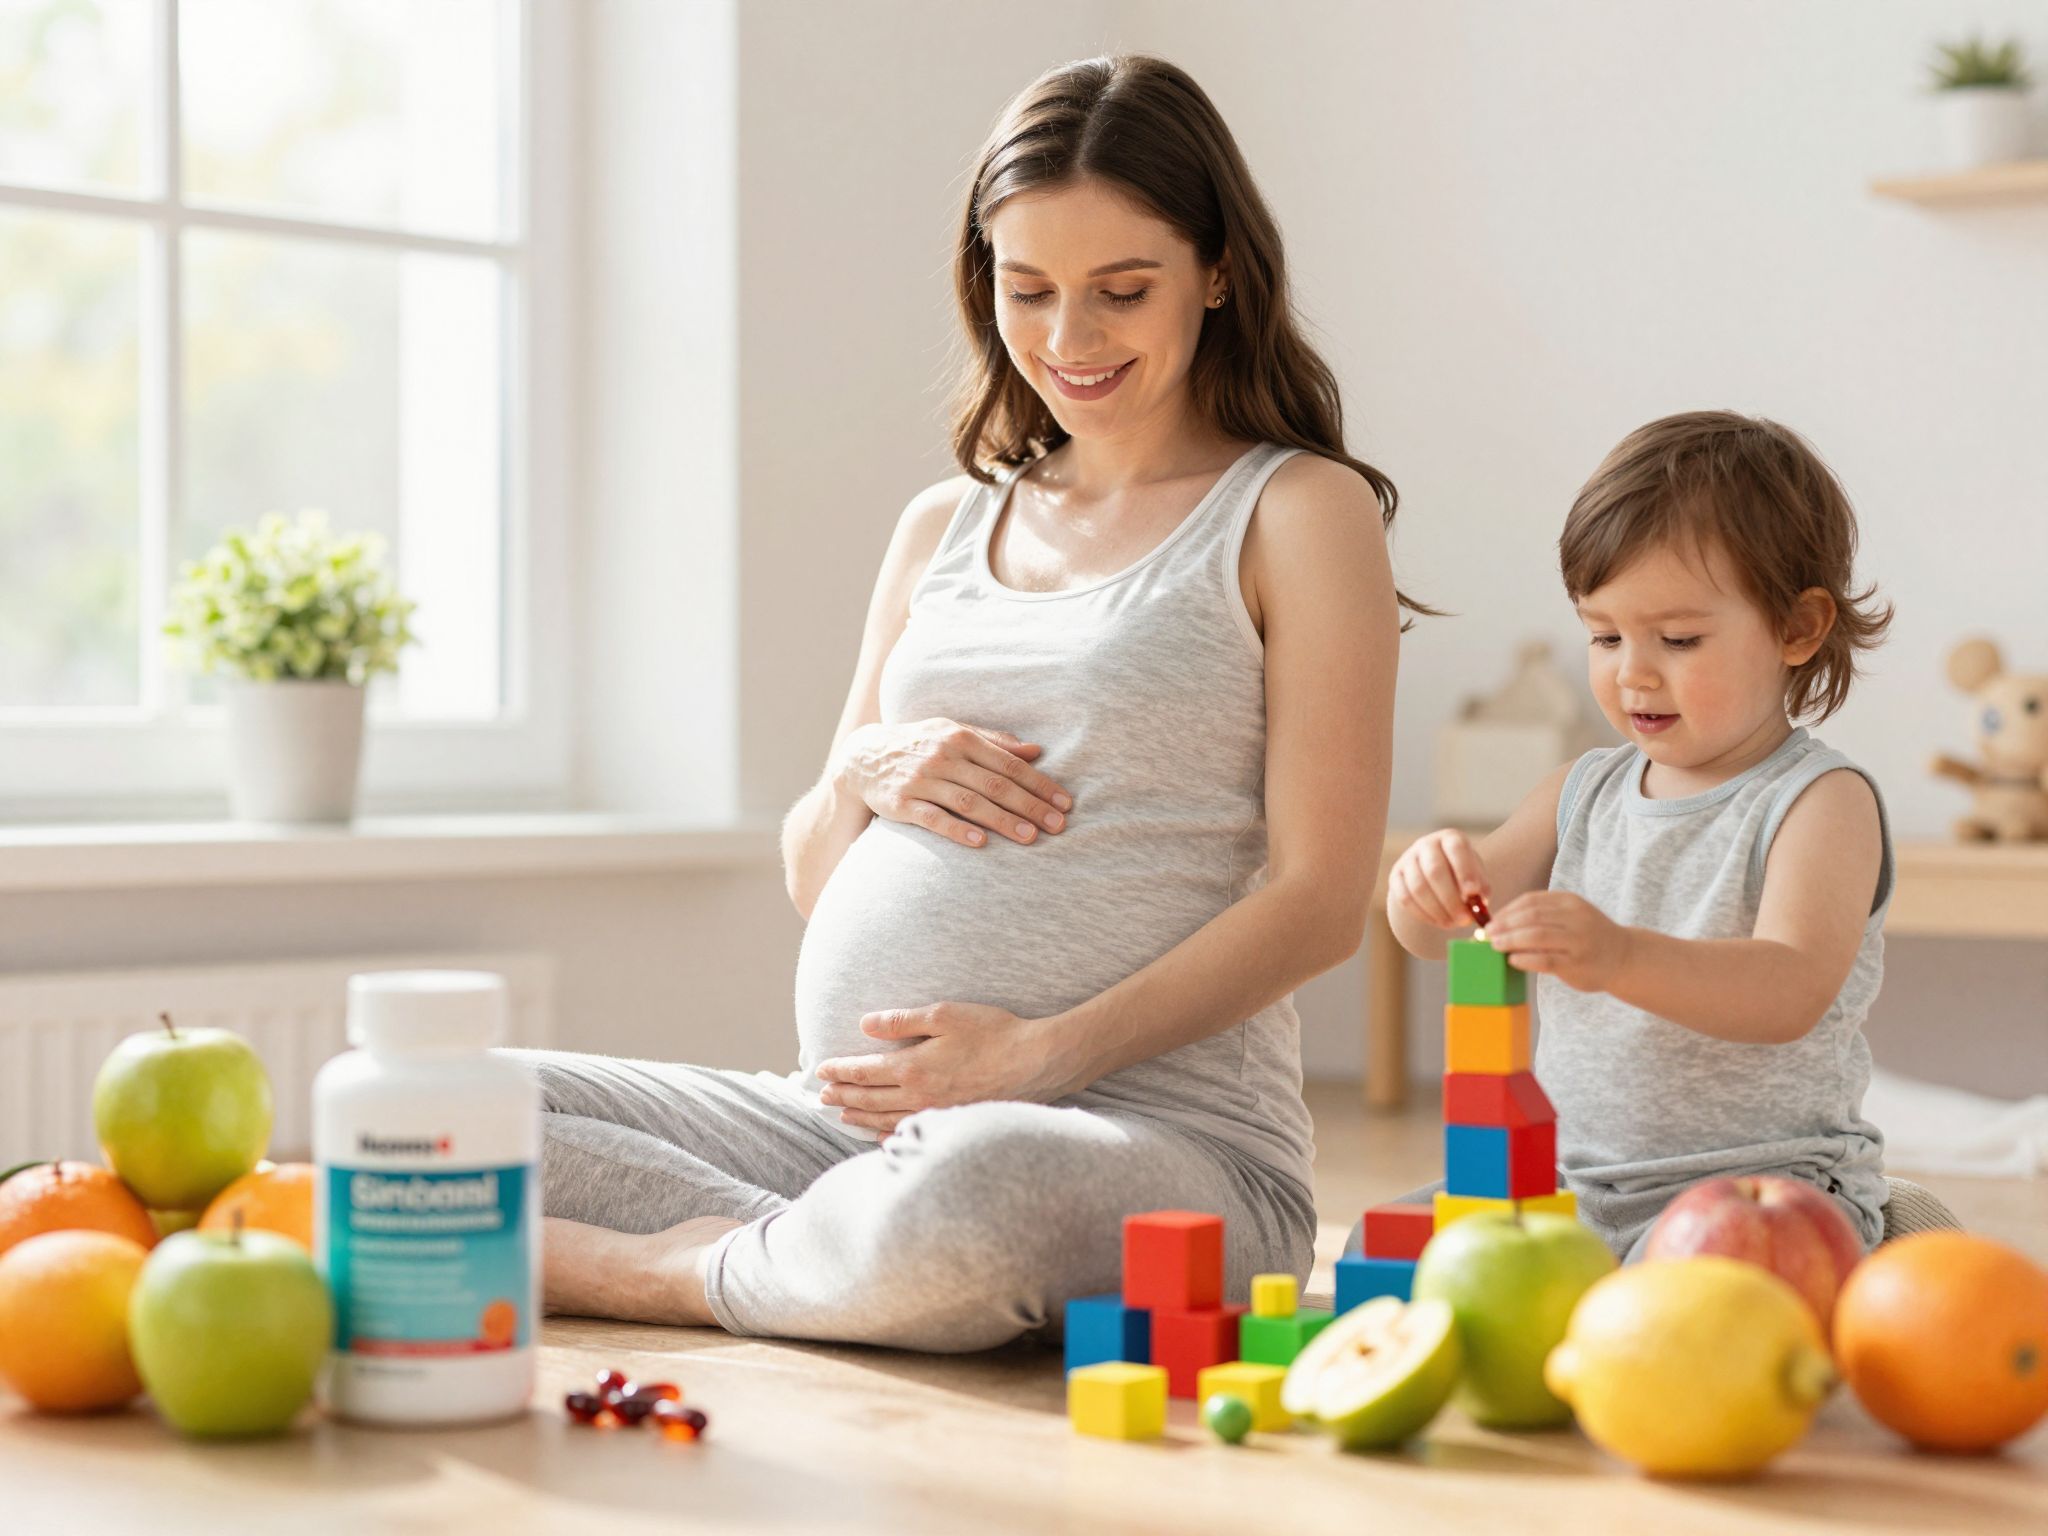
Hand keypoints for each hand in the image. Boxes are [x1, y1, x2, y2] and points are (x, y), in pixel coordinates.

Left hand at [813, 1002, 1079, 1136]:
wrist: (1036, 1062)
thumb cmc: (993, 1033)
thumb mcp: (944, 1015)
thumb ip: (902, 1021)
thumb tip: (865, 1024)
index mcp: (912, 1068)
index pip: (864, 1072)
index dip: (840, 1071)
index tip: (822, 1070)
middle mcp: (919, 1096)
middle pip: (869, 1098)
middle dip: (843, 1095)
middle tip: (822, 1096)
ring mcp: (936, 1112)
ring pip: (886, 1118)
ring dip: (860, 1115)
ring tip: (842, 1114)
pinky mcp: (953, 1121)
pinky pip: (912, 1131)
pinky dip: (889, 1133)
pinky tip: (882, 1134)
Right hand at [832, 719, 1073, 849]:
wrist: (862, 757)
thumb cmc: (919, 745)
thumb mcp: (953, 733)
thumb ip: (994, 742)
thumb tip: (1036, 750)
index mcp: (960, 738)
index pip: (1009, 763)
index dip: (1039, 784)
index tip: (1064, 803)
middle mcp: (942, 757)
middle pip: (995, 784)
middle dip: (1030, 806)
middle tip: (1058, 825)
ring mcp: (921, 780)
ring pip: (969, 802)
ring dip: (1002, 820)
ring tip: (1030, 837)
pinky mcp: (901, 803)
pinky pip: (933, 818)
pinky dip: (957, 830)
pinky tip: (980, 843)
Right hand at [1388, 828, 1490, 928]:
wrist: (1435, 877)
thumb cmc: (1462, 877)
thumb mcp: (1477, 878)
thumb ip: (1480, 891)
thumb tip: (1478, 908)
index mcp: (1451, 839)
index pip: (1456, 849)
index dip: (1465, 870)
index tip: (1473, 893)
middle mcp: (1427, 844)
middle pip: (1435, 870)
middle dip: (1451, 899)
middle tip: (1464, 920)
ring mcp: (1408, 859)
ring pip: (1418, 887)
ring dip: (1437, 910)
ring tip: (1452, 924)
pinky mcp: (1395, 876)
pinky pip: (1405, 898)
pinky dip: (1423, 914)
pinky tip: (1438, 921)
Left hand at [1484, 891, 1632, 993]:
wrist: (1624, 957)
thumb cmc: (1588, 937)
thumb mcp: (1570, 916)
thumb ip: (1543, 916)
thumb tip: (1500, 923)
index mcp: (1571, 902)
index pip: (1531, 901)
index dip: (1507, 910)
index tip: (1491, 920)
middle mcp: (1576, 918)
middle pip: (1531, 917)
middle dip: (1505, 925)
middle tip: (1488, 934)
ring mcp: (1578, 941)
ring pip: (1536, 936)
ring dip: (1510, 940)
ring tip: (1496, 946)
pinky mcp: (1577, 964)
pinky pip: (1544, 960)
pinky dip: (1524, 959)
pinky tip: (1513, 960)